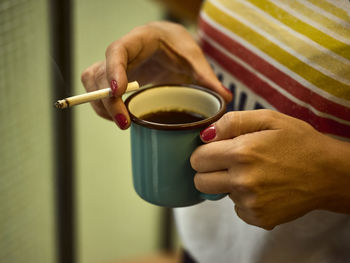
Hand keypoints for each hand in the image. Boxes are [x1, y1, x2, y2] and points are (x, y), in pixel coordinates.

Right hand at [80, 21, 231, 128]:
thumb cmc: (178, 45)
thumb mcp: (194, 57)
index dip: (113, 71)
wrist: (167, 41)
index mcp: (140, 39)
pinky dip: (103, 106)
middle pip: (99, 73)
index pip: (117, 51)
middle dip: (107, 100)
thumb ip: (207, 76)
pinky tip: (119, 117)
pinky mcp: (113, 77)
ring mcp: (114, 65)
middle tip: (125, 122)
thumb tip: (225, 98)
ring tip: (122, 123)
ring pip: (93, 82)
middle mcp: (122, 52)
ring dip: (101, 105)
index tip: (118, 92)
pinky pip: (97, 90)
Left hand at [190, 110, 349, 229]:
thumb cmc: (298, 142)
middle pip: (200, 181)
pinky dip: (244, 199)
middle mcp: (242, 181)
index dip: (204, 153)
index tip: (216, 150)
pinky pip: (236, 208)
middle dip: (209, 171)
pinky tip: (262, 188)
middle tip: (228, 163)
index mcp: (241, 153)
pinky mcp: (258, 218)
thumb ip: (232, 122)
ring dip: (228, 184)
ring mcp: (250, 203)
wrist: (328, 173)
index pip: (197, 159)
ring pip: (218, 194)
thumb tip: (205, 135)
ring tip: (253, 174)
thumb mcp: (268, 119)